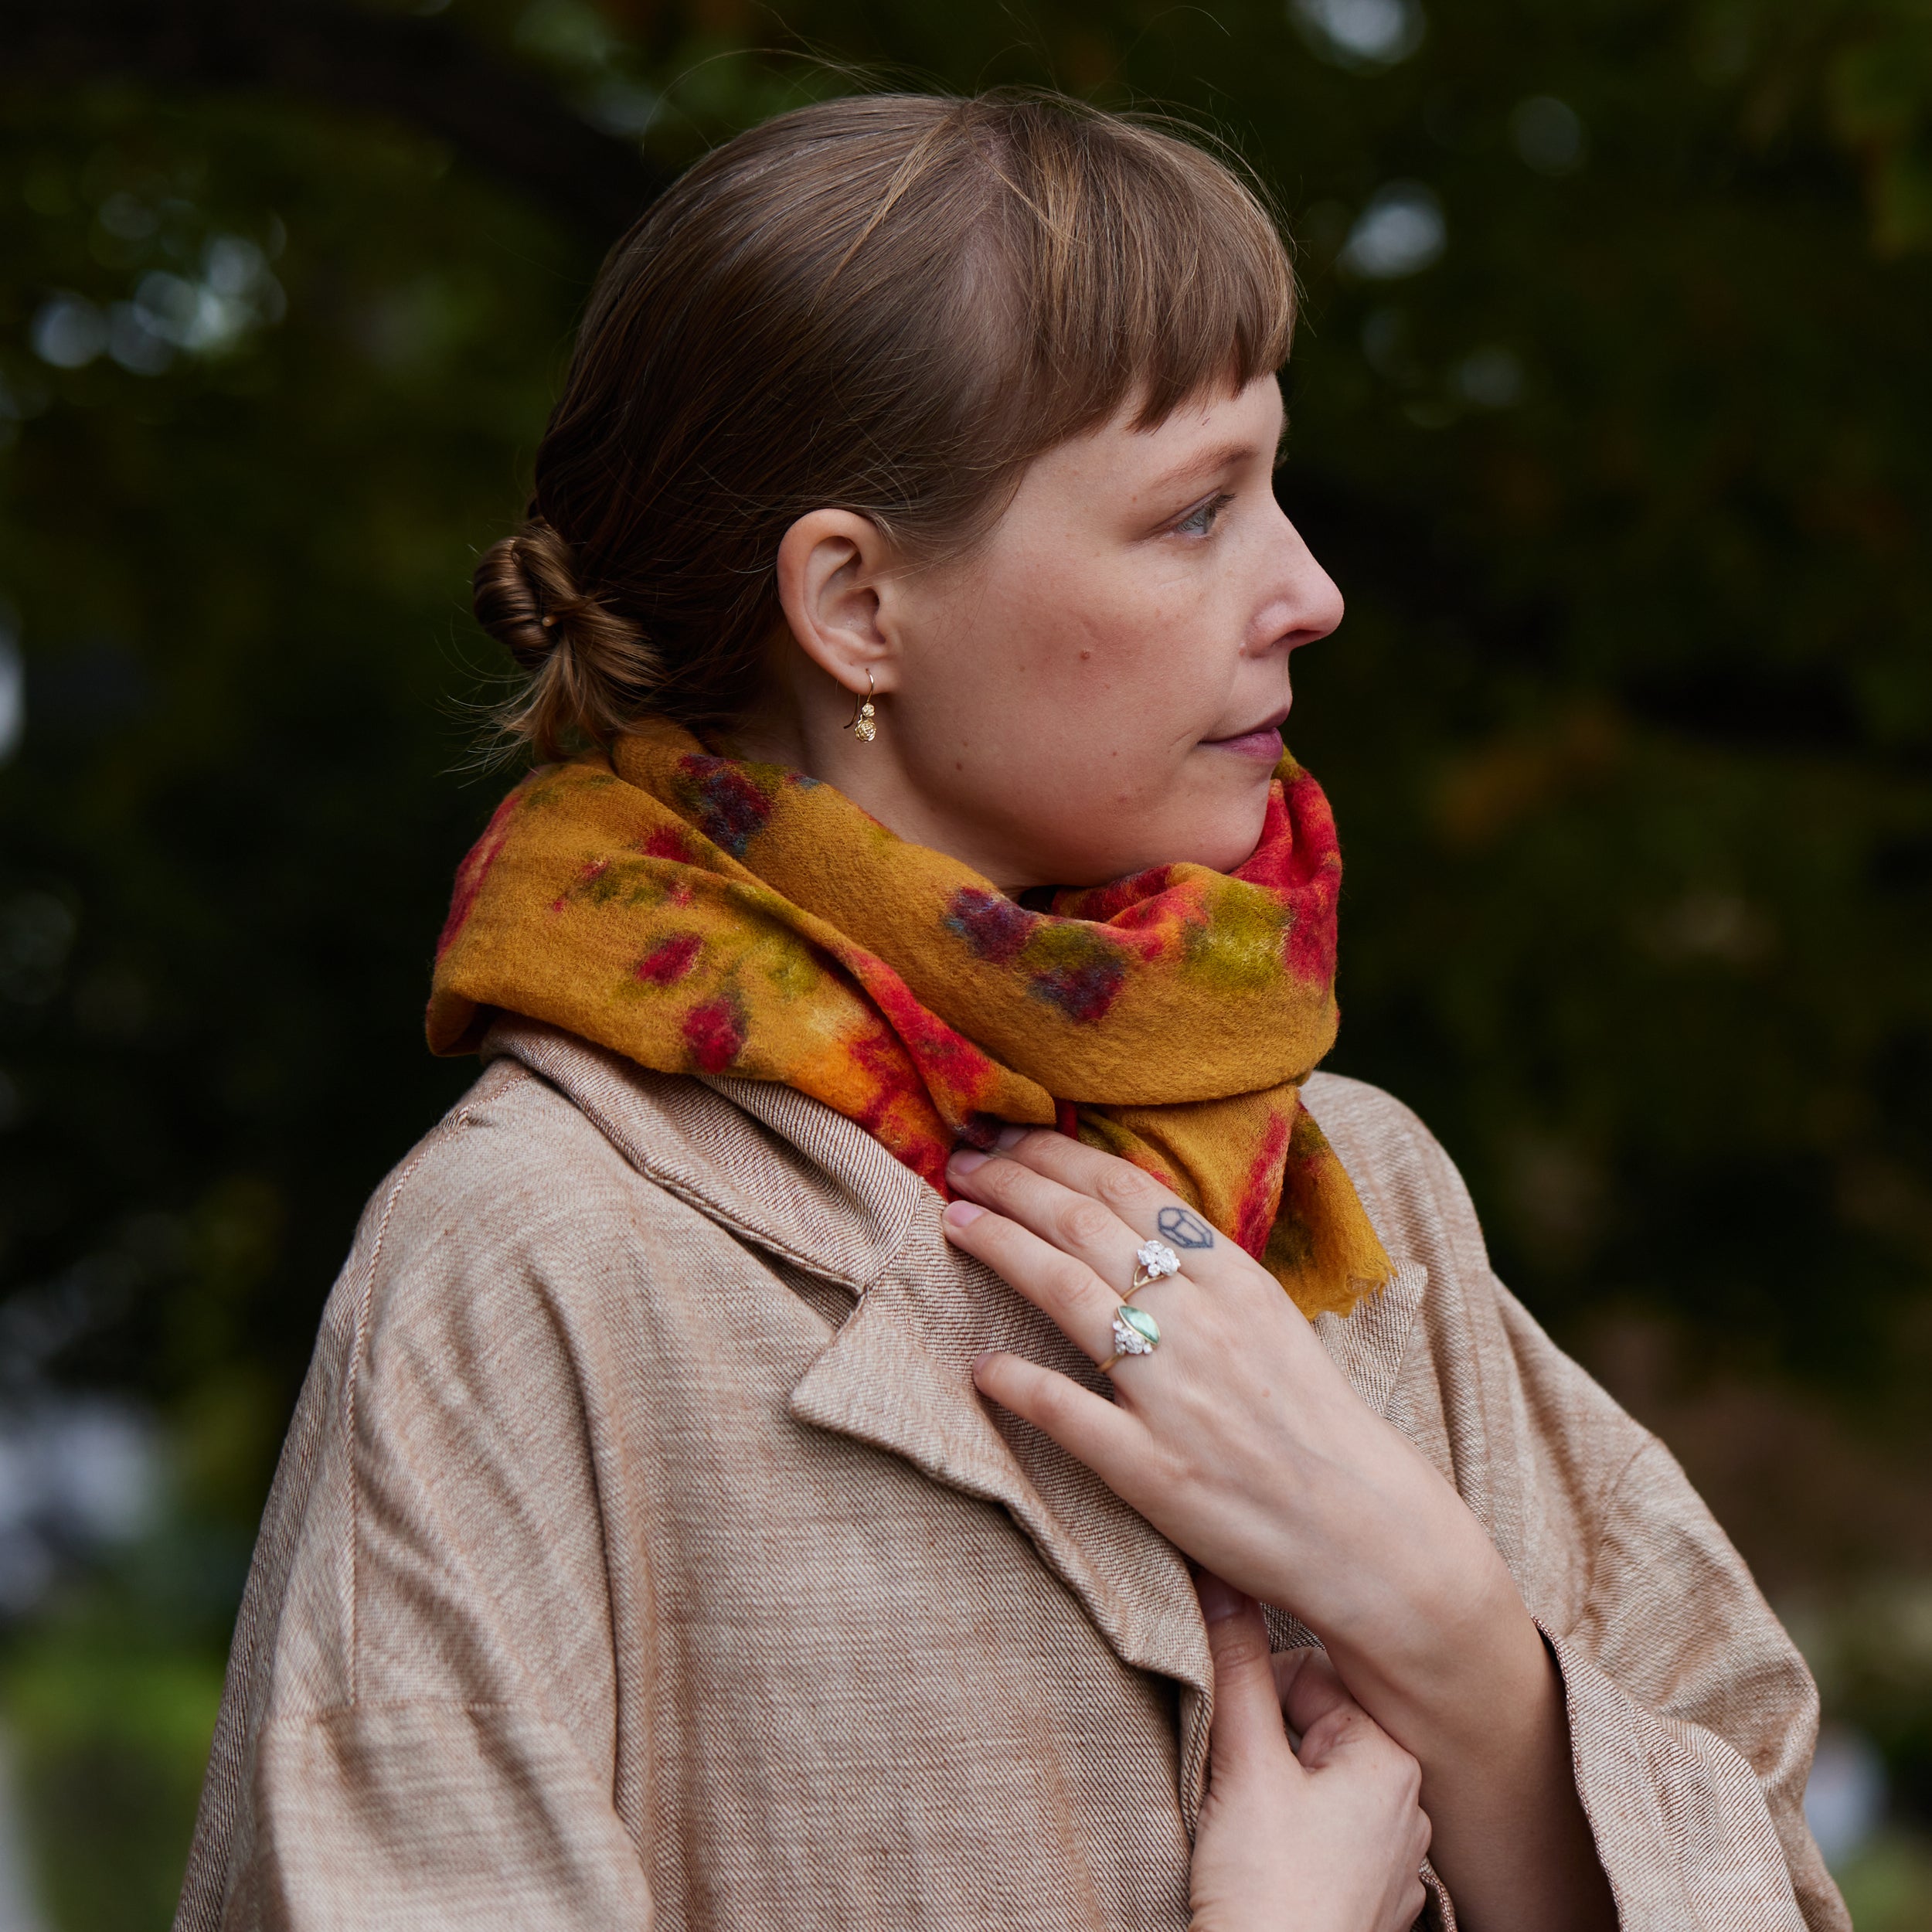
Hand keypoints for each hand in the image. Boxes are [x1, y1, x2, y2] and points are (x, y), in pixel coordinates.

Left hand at [944, 1128, 1617, 1931]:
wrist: (1368, 1530)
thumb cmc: (1311, 1421)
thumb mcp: (1269, 1319)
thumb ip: (1201, 1268)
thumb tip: (1125, 1213)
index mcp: (1234, 1279)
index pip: (1129, 1189)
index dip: (1055, 1155)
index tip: (1005, 1139)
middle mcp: (1203, 1323)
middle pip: (1085, 1226)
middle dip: (1011, 1184)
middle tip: (961, 1163)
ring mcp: (1176, 1396)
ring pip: (1067, 1294)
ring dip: (1000, 1248)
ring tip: (952, 1223)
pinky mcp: (1154, 1471)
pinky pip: (1067, 1412)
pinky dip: (1015, 1382)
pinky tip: (978, 1364)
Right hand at [1190, 1573, 1427, 1931]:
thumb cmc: (1267, 1892)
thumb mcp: (1244, 1763)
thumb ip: (1235, 1665)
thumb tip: (1222, 1577)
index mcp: (1391, 1758)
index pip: (1313, 1675)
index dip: (1256, 1693)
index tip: (1229, 1734)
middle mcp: (1411, 1804)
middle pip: (1318, 1726)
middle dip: (1267, 1742)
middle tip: (1236, 1784)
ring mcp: (1396, 1860)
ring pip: (1322, 1782)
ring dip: (1279, 1789)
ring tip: (1251, 1829)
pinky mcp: (1373, 1901)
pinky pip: (1332, 1837)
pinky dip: (1297, 1839)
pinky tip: (1273, 1866)